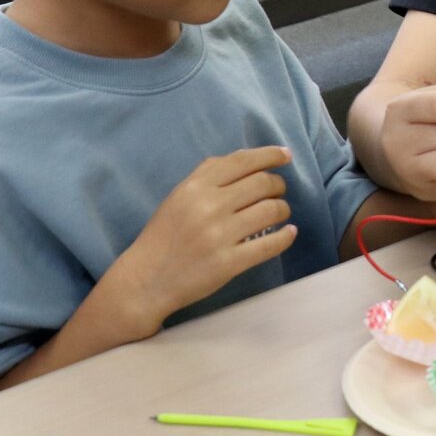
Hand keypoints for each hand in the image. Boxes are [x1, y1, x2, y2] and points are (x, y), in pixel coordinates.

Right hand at [109, 145, 297, 334]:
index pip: (243, 161)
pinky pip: (269, 245)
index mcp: (197, 187)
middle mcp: (209, 207)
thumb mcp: (179, 195)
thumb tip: (246, 158)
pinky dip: (285, 237)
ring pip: (271, 210)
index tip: (286, 155)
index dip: (271, 155)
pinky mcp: (228, 263)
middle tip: (278, 192)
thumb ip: (208, 173)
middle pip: (263, 183)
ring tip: (280, 213)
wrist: (146, 280)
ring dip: (283, 209)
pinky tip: (289, 233)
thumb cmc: (165, 235)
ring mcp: (219, 236)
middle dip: (278, 185)